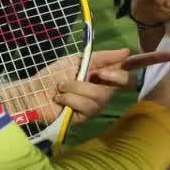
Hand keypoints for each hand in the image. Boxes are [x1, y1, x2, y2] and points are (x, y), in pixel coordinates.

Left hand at [2, 50, 132, 125]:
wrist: (32, 91)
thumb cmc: (52, 75)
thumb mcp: (77, 61)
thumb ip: (101, 57)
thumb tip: (126, 51)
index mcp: (102, 76)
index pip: (126, 71)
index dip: (138, 64)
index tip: (132, 57)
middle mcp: (102, 91)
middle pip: (124, 84)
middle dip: (113, 76)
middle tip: (97, 72)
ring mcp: (94, 106)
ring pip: (101, 96)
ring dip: (78, 87)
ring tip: (62, 86)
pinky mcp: (83, 118)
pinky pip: (87, 106)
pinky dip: (71, 98)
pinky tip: (59, 98)